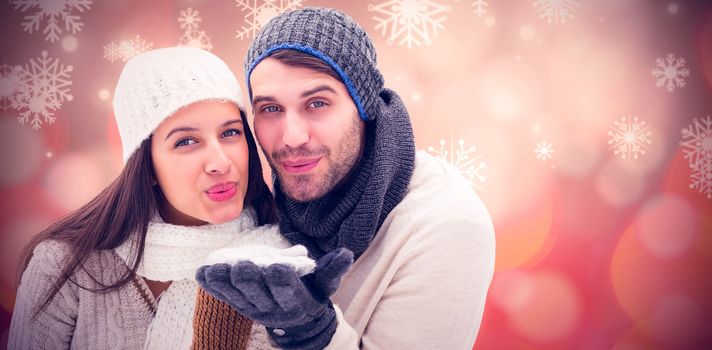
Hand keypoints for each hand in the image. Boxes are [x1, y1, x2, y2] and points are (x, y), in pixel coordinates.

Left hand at [196, 248, 353, 348]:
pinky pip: (224, 297)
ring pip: (238, 297)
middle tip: (242, 265)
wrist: (298, 320)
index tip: (276, 267)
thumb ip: (334, 269)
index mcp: (297, 301)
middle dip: (250, 280)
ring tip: (215, 269)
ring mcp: (254, 309)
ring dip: (225, 283)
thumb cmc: (313, 292)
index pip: (288, 291)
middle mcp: (273, 308)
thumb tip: (346, 253)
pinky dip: (213, 286)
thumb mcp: (326, 283)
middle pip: (259, 295)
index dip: (282, 281)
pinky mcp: (240, 306)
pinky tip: (203, 272)